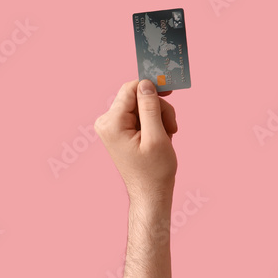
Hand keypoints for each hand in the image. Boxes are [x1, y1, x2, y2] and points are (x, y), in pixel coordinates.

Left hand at [96, 79, 177, 202]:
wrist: (150, 194)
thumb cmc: (154, 171)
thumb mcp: (157, 136)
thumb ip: (150, 107)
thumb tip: (145, 83)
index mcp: (112, 123)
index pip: (130, 89)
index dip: (151, 87)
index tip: (170, 89)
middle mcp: (106, 122)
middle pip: (137, 97)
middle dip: (158, 109)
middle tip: (171, 128)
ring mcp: (111, 126)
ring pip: (141, 106)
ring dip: (159, 117)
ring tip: (166, 136)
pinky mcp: (119, 130)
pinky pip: (139, 115)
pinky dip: (154, 123)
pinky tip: (160, 137)